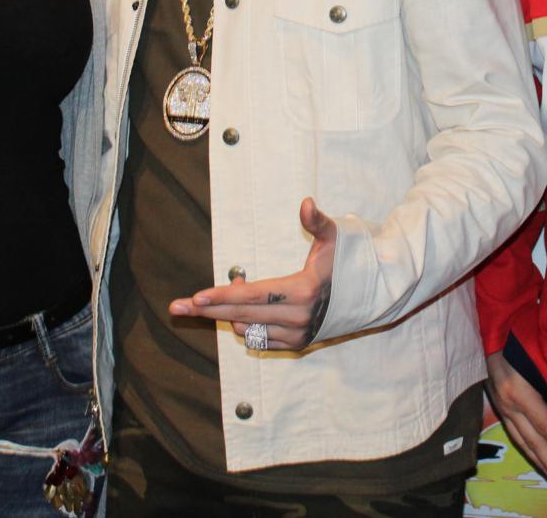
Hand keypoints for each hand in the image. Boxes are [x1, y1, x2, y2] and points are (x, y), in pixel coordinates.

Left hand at [170, 198, 335, 350]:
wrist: (369, 297)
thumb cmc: (346, 263)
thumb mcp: (334, 239)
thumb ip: (317, 221)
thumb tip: (305, 202)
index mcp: (303, 291)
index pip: (253, 296)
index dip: (223, 296)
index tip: (196, 297)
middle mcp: (297, 318)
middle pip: (242, 315)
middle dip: (208, 311)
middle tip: (177, 307)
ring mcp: (297, 334)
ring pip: (248, 329)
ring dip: (228, 315)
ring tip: (216, 299)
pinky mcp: (297, 345)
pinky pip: (259, 340)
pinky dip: (245, 326)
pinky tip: (237, 314)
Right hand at [485, 350, 546, 484]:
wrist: (488, 331)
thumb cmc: (517, 337)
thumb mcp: (536, 354)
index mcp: (517, 390)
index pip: (542, 421)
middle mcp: (507, 402)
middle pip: (530, 437)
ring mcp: (500, 405)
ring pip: (520, 438)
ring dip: (536, 458)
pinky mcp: (497, 405)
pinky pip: (513, 431)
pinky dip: (525, 446)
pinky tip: (534, 455)